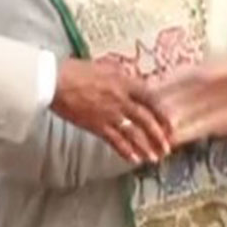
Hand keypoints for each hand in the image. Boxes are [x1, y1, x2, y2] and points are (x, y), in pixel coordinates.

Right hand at [53, 58, 171, 165]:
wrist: (56, 81)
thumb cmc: (76, 70)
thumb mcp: (105, 66)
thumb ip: (120, 75)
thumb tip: (130, 78)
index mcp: (125, 82)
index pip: (150, 99)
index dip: (162, 113)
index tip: (170, 124)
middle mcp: (121, 99)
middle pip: (146, 120)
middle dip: (158, 136)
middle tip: (166, 148)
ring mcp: (110, 114)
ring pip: (134, 134)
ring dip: (146, 147)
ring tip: (154, 158)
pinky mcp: (96, 126)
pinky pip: (115, 141)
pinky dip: (126, 151)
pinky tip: (133, 159)